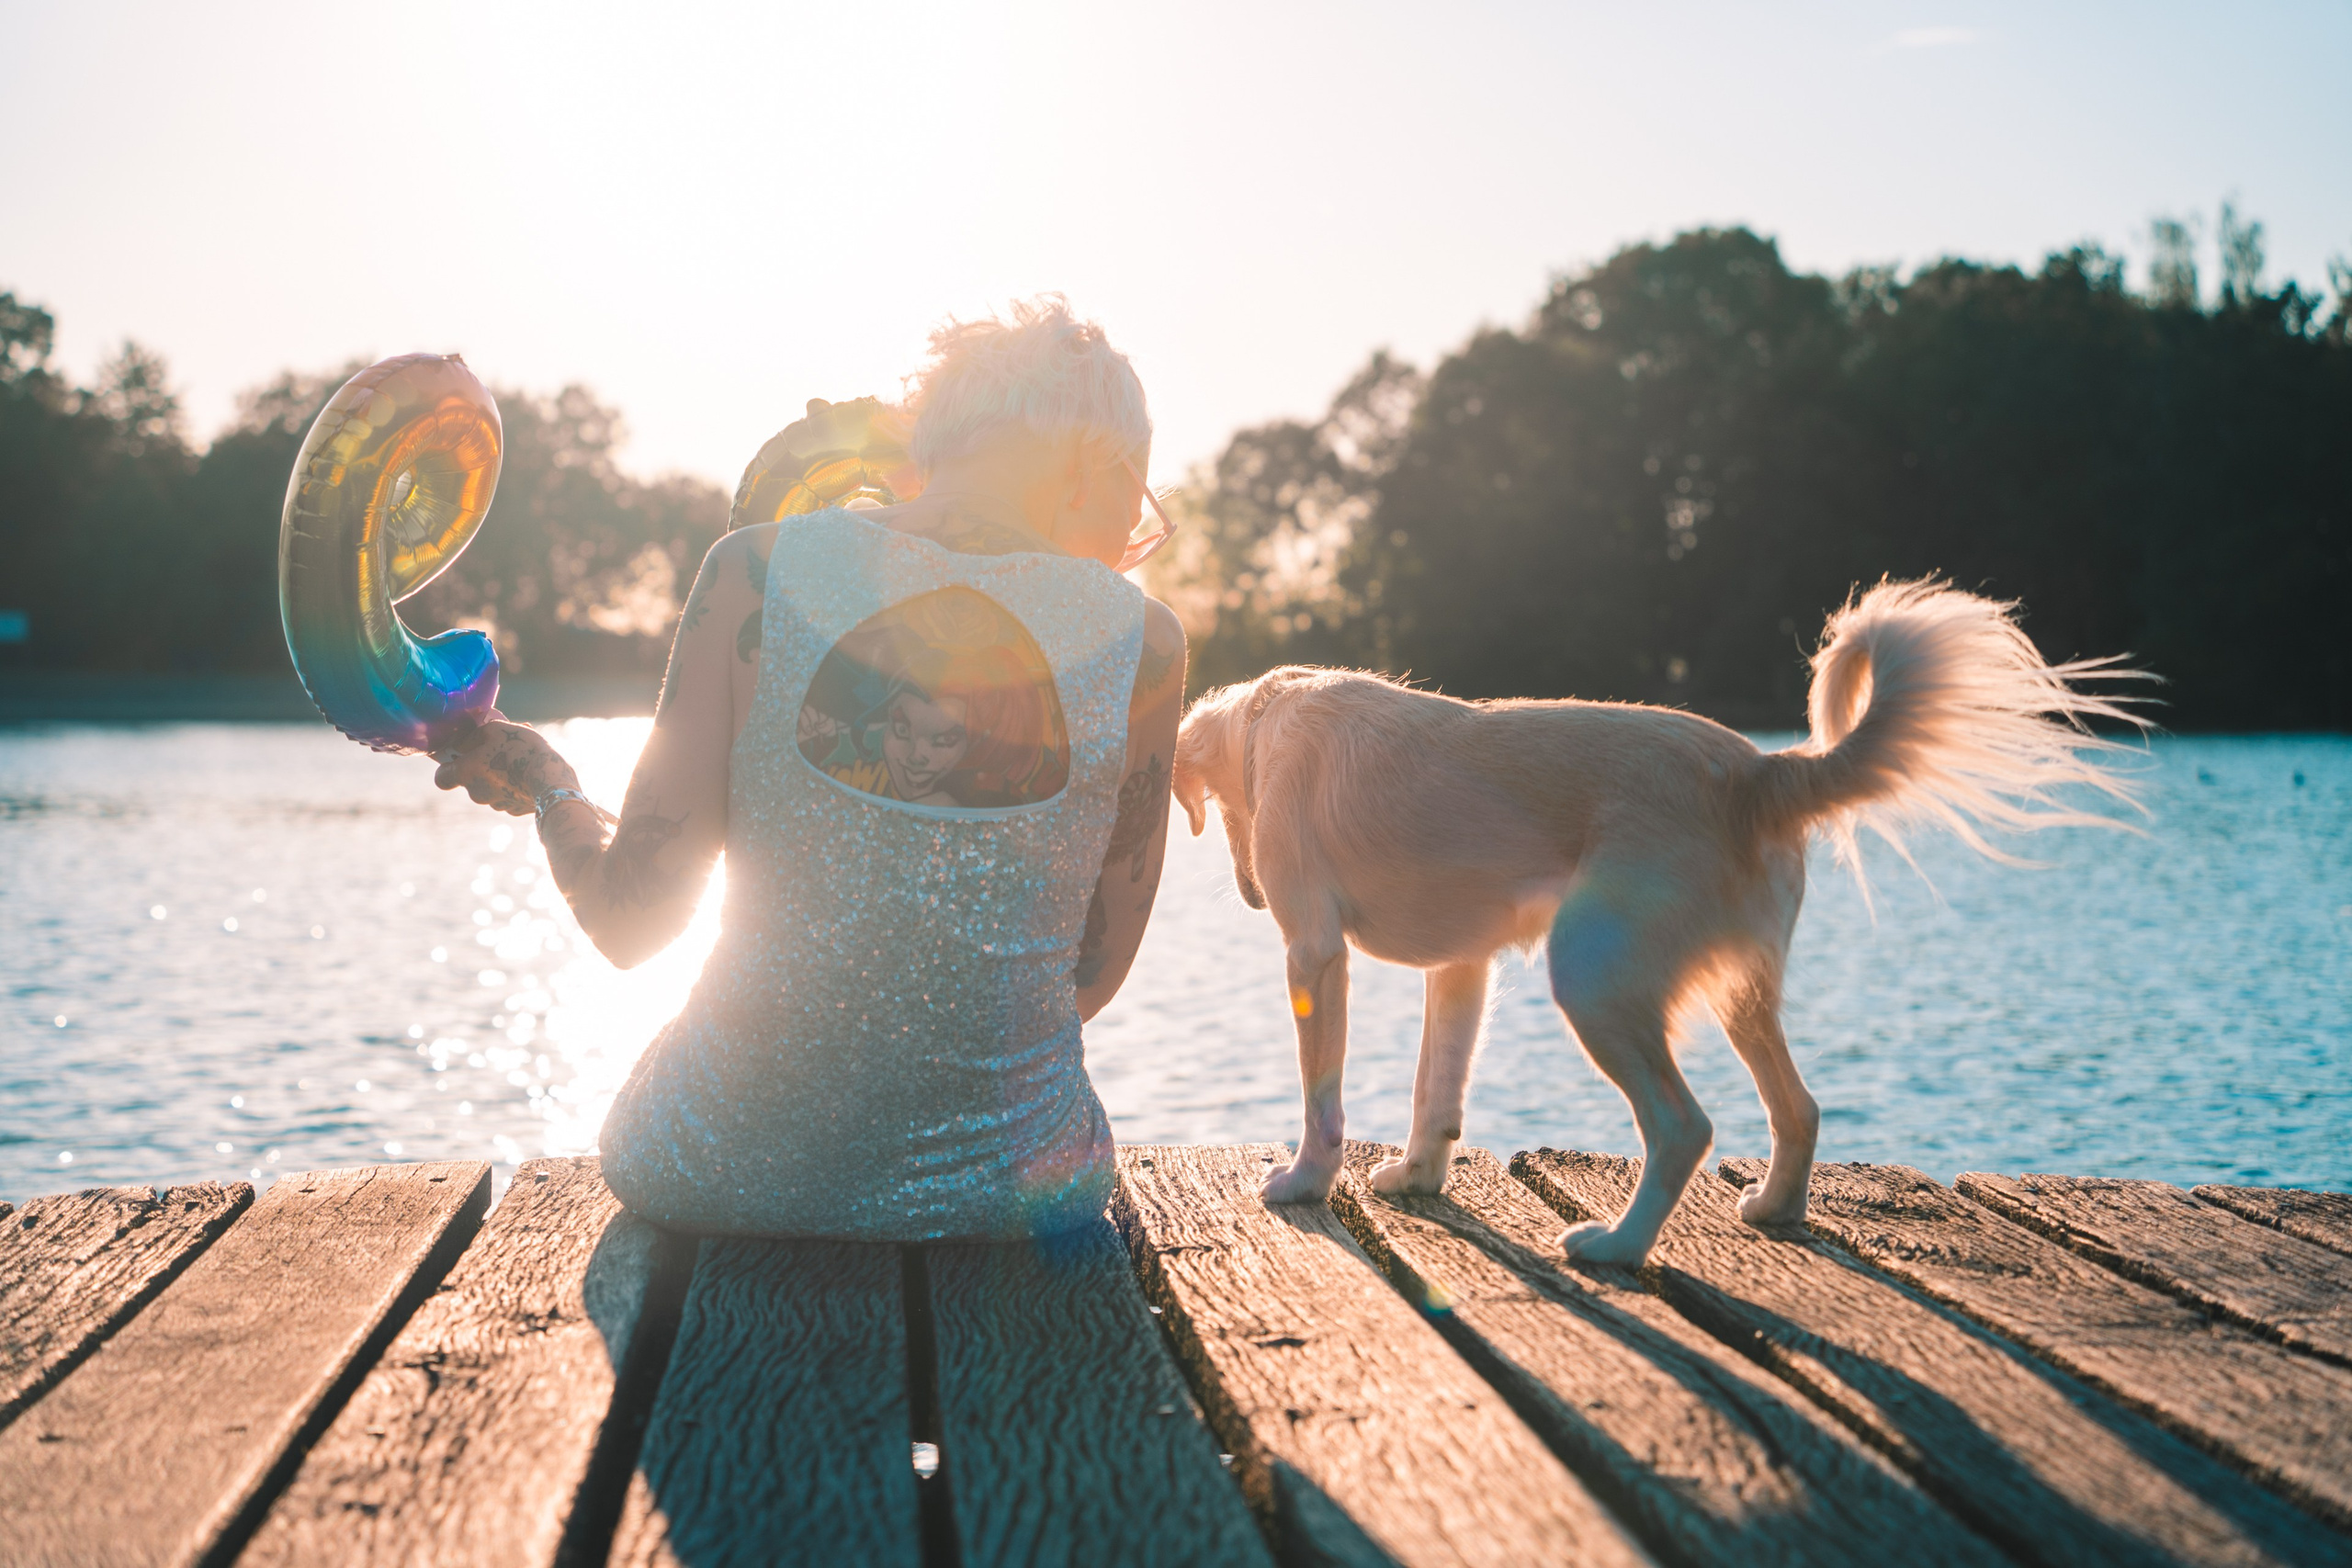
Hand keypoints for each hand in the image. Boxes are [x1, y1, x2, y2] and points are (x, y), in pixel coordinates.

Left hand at [432, 716, 580, 815]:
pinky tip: (529, 776)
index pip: (441, 778)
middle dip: (481, 768)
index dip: (447, 769)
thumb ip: (474, 735)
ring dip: (499, 777)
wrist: (550, 780)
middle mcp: (475, 792)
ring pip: (491, 789)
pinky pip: (509, 797)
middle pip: (470, 781)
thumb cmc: (519, 750)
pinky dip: (514, 788)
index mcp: (465, 773)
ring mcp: (495, 804)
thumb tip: (464, 742)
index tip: (459, 759)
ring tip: (519, 761)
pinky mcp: (514, 809)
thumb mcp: (495, 729)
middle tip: (498, 753)